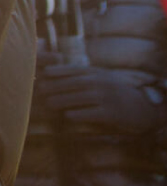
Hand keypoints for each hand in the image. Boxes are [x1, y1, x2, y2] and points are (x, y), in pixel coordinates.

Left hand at [37, 64, 164, 133]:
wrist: (145, 107)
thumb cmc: (117, 92)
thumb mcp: (102, 78)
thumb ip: (82, 75)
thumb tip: (53, 74)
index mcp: (97, 73)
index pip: (73, 70)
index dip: (57, 71)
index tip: (43, 73)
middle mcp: (100, 83)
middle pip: (71, 83)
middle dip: (53, 87)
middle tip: (40, 91)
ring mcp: (105, 97)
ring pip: (77, 98)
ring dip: (61, 101)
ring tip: (50, 104)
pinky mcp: (110, 113)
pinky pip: (89, 113)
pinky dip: (76, 114)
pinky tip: (68, 115)